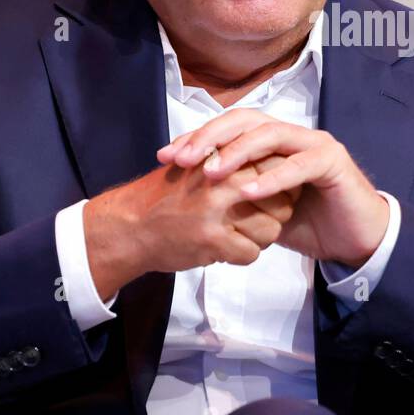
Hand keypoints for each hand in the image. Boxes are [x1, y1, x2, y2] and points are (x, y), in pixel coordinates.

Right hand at [83, 153, 301, 300]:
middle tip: (257, 220)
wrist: (130, 225)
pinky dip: (243, 255)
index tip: (270, 196)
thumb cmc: (168, 195)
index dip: (281, 187)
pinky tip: (226, 249)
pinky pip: (251, 253)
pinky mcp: (212, 240)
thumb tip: (279, 164)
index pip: (278, 169)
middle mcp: (223, 180)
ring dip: (260, 238)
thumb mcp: (200, 164)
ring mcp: (217, 211)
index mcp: (224, 158)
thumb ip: (235, 160)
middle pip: (283, 201)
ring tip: (240, 235)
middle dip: (276, 215)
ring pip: (271, 230)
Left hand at [156, 111, 389, 269]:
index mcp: (273, 142)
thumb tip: (189, 196)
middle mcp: (292, 135)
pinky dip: (272, 177)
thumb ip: (233, 196)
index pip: (229, 127)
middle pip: (246, 120)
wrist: (355, 240)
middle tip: (182, 159)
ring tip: (212, 172)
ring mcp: (314, 144)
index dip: (197, 137)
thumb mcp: (260, 211)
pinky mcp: (333, 161)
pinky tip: (248, 192)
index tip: (166, 158)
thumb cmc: (309, 224)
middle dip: (210, 137)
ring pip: (271, 134)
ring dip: (238, 151)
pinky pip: (298, 165)